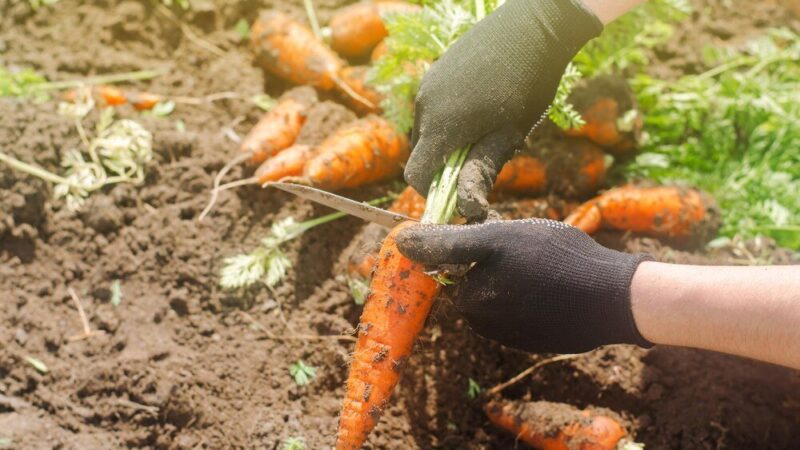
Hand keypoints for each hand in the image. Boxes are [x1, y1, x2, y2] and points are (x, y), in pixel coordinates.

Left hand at [396, 219, 651, 353]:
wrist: (613, 298)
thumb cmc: (553, 259)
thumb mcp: (495, 238)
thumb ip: (446, 243)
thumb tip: (400, 241)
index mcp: (471, 302)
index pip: (458, 265)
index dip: (480, 246)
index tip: (510, 242)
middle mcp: (486, 325)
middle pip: (480, 281)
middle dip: (499, 263)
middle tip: (532, 249)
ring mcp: (513, 335)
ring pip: (504, 293)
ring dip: (519, 278)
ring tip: (550, 267)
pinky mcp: (537, 340)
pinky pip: (525, 310)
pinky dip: (537, 297)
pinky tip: (561, 287)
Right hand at [405, 0, 602, 220]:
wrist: (533, 26)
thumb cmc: (527, 85)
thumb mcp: (508, 135)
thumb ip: (481, 173)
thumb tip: (467, 211)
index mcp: (440, 126)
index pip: (415, 175)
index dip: (433, 192)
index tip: (458, 191)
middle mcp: (424, 105)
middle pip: (420, 153)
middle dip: (443, 165)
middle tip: (480, 157)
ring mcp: (427, 85)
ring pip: (426, 130)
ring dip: (446, 140)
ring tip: (484, 127)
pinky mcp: (435, 71)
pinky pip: (432, 107)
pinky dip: (447, 119)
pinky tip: (480, 104)